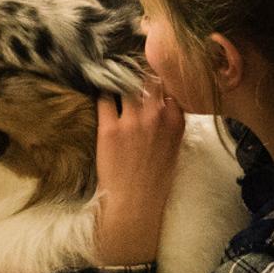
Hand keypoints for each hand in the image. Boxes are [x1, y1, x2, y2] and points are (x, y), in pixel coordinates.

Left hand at [91, 87, 181, 265]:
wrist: (135, 203)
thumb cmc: (156, 179)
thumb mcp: (173, 147)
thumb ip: (170, 122)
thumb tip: (162, 102)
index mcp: (175, 121)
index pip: (168, 85)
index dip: (157, 76)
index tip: (148, 72)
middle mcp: (156, 116)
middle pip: (146, 79)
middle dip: (136, 73)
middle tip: (125, 69)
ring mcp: (132, 121)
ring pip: (124, 86)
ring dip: (117, 81)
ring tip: (108, 75)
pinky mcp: (109, 128)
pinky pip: (103, 100)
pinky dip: (101, 94)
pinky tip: (98, 92)